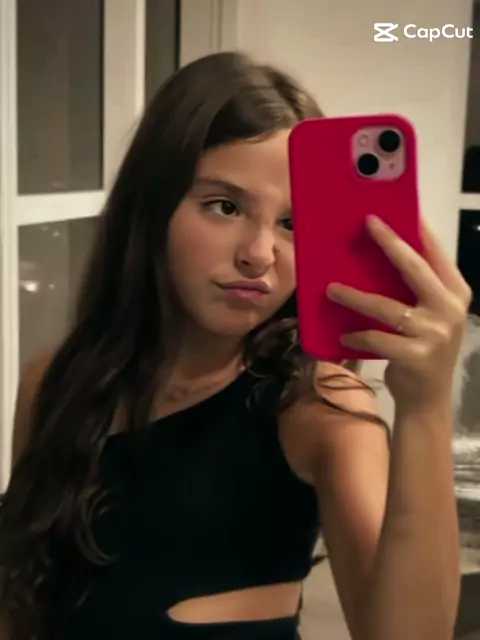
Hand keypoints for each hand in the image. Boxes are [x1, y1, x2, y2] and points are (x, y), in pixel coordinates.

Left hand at [326, 215, 471, 408]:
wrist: (427, 398)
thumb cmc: (423, 348)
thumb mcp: (429, 315)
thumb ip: (416, 289)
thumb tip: (381, 254)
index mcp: (455, 293)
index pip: (435, 253)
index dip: (415, 229)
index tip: (394, 208)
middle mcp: (449, 309)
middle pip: (415, 268)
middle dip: (390, 243)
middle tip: (367, 224)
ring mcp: (435, 333)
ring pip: (387, 307)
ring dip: (355, 296)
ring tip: (331, 289)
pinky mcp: (416, 356)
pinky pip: (377, 338)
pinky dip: (357, 336)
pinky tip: (343, 336)